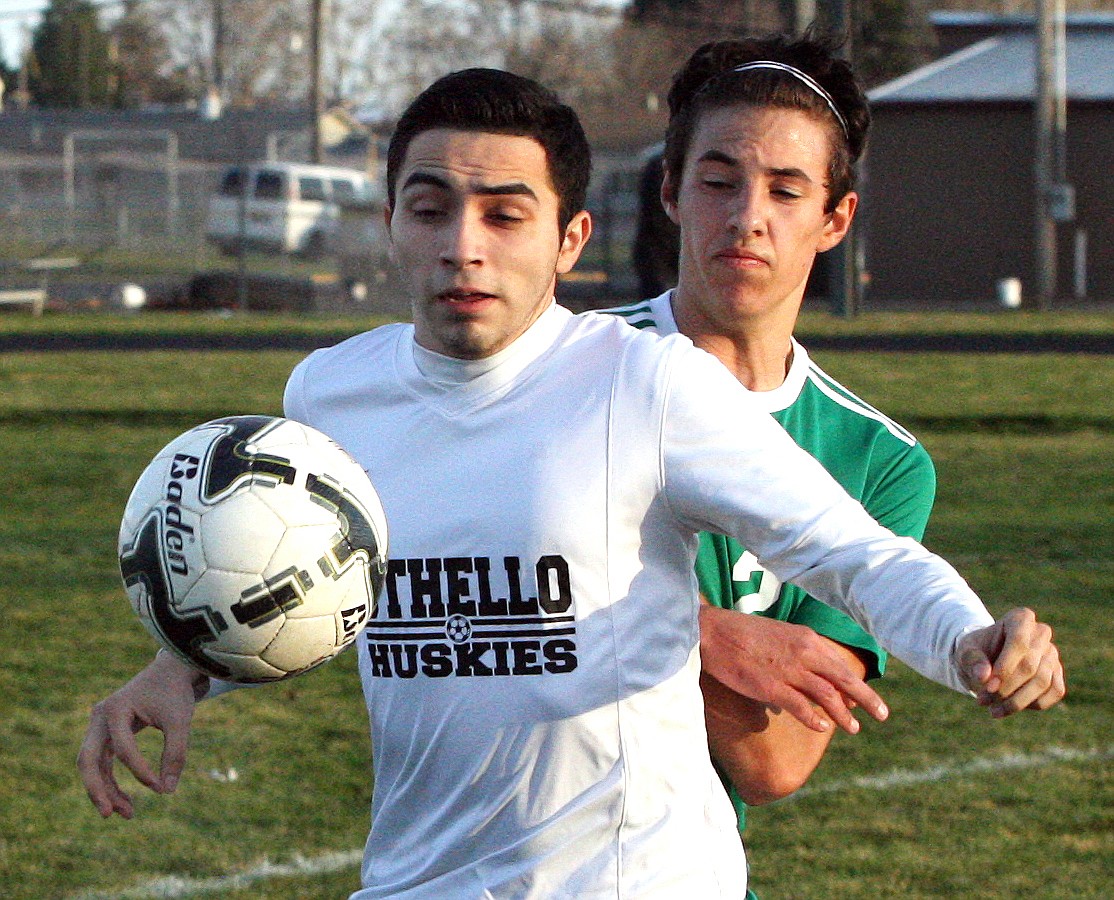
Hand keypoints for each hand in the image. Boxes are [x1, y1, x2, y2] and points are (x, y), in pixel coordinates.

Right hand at [77, 651, 207, 818]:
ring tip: (127, 814)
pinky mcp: (107, 734)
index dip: (140, 771)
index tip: (160, 785)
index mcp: (115, 709)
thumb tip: (167, 791)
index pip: (123, 748)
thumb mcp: (180, 720)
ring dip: (106, 790)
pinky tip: (125, 800)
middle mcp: (100, 717)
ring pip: (94, 765)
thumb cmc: (174, 693)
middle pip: (87, 760)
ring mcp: (100, 726)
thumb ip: (175, 753)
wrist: (171, 672)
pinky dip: (111, 781)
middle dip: (98, 789)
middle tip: (110, 814)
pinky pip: (102, 763)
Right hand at [699, 602, 887, 734]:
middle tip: (883, 715)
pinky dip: (814, 718)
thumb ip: (796, 653)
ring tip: (854, 728)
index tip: (863, 698)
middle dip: (866, 698)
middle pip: (843, 678)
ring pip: (826, 694)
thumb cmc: (740, 633)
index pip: (838, 664)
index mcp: (805, 638)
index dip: (854, 683)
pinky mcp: (771, 686)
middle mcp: (803, 652)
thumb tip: (806, 677)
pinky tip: (822, 728)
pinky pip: (800, 705)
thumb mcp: (777, 635)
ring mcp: (788, 669)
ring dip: (843, 713)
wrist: (712, 631)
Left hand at [955, 607, 1065, 717]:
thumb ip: (972, 661)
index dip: (1004, 668)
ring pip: (1043, 682)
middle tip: (982, 701)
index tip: (987, 686)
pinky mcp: (1058, 672)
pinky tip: (1011, 707)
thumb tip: (983, 677)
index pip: (1019, 642)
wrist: (986, 659)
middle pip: (1029, 666)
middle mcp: (1041, 633)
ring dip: (1017, 701)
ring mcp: (1052, 653)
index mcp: (1020, 618)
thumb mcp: (965, 651)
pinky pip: (1055, 691)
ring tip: (993, 710)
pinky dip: (1034, 704)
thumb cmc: (976, 651)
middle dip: (1005, 688)